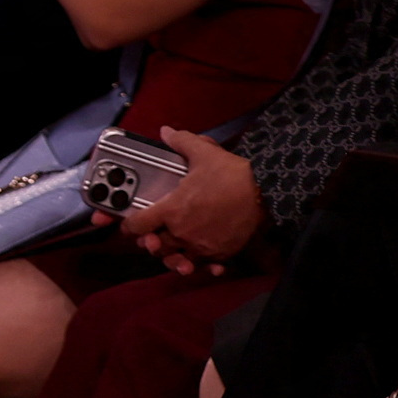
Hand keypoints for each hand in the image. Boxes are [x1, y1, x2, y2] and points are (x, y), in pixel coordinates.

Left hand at [121, 130, 260, 272]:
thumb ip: (181, 143)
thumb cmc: (233, 175)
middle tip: (153, 235)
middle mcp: (183, 232)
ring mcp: (202, 246)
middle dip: (151, 242)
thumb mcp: (204, 153)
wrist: (268, 193)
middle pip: (155, 247)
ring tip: (174, 250)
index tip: (130, 223)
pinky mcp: (222, 253)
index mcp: (171, 210)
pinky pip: (205, 265)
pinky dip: (201, 265)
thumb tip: (167, 132)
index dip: (129, 225)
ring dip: (172, 257)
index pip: (137, 226)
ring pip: (177, 260)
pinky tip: (201, 261)